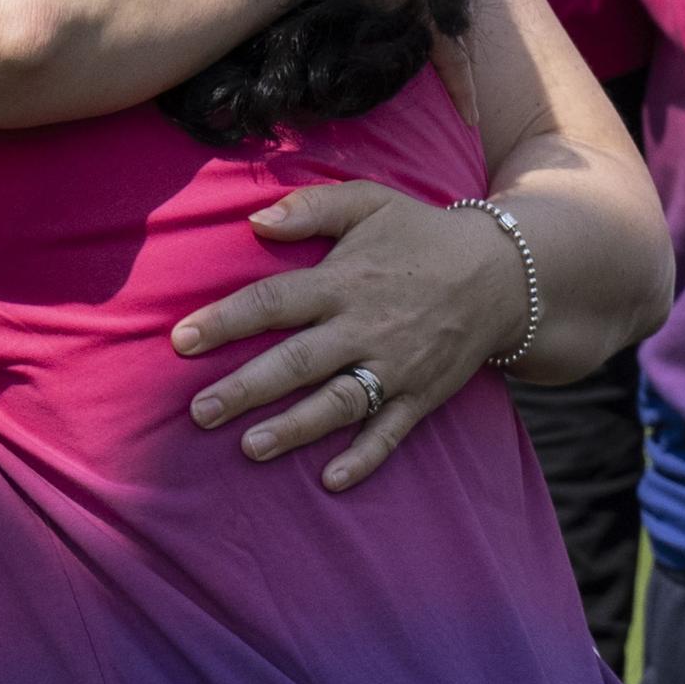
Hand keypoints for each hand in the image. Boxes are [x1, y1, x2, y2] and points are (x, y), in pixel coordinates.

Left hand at [174, 185, 524, 491]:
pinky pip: (391, 431)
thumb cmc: (421, 235)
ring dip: (294, 427)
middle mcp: (366, 327)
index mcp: (345, 280)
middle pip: (298, 361)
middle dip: (246, 388)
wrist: (503, 273)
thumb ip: (312, 208)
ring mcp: (396, 366)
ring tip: (250, 447)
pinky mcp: (422, 394)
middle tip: (199, 412)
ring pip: (339, 402)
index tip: (182, 340)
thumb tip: (254, 221)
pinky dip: (365, 457)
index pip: (275, 301)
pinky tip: (332, 480)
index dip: (227, 320)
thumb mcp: (371, 203)